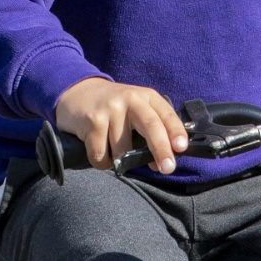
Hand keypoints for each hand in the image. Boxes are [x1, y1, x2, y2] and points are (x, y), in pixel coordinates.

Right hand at [53, 78, 189, 175]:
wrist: (78, 92)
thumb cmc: (114, 107)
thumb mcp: (136, 109)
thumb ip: (151, 130)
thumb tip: (159, 163)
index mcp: (147, 97)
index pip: (167, 115)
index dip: (176, 131)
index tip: (181, 148)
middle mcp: (131, 99)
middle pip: (151, 126)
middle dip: (161, 149)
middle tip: (167, 168)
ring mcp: (111, 109)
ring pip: (123, 150)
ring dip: (119, 161)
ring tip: (113, 151)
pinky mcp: (93, 121)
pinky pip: (101, 154)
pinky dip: (101, 161)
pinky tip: (99, 150)